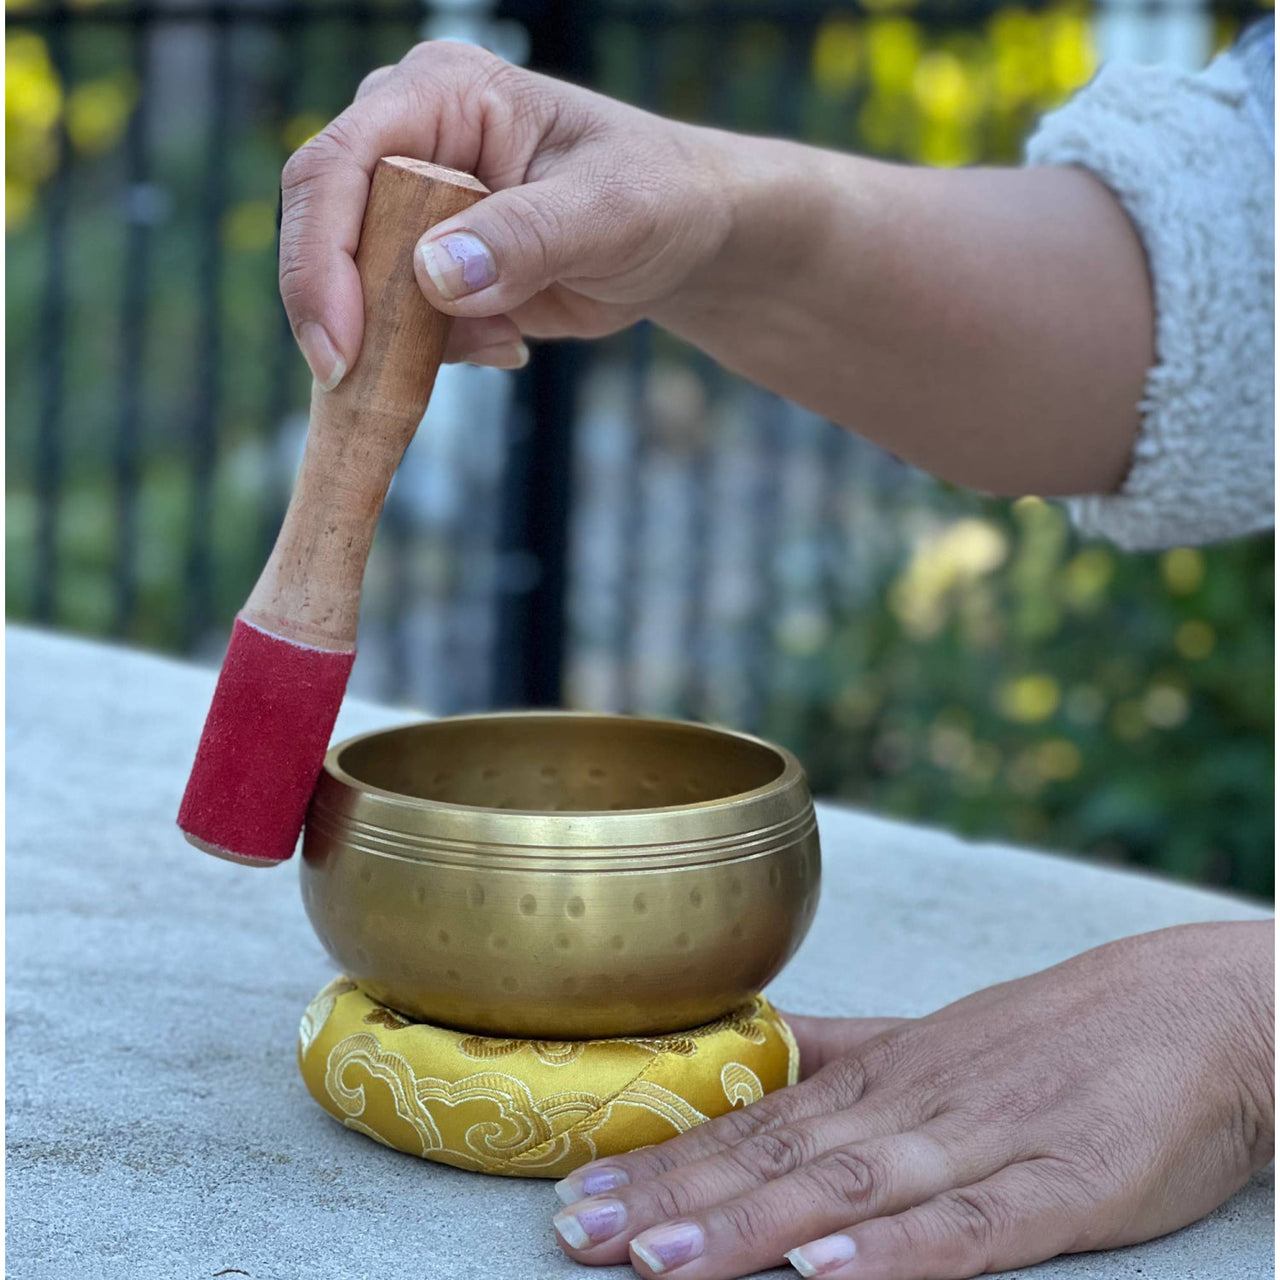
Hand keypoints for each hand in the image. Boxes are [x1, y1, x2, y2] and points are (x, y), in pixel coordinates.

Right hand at [279, 41, 734, 378]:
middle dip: (357, 316)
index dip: (320, 260)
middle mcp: (409, 141)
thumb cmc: (655, 195)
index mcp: (442, 93)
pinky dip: (441, 351)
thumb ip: (525, 238)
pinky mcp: (426, 266)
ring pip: (356, 289)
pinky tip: (510, 339)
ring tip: (507, 335)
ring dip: (413, 340)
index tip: (340, 351)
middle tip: (397, 379)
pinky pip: (395, 323)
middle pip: (327, 232)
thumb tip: (433, 275)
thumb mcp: (608, 213)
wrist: (678, 236)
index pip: (338, 166)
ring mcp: (413, 206)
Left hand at [551, 921, 1272, 1278]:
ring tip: (658, 1258)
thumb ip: (843, 1053)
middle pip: (773, 1161)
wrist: (1193, 1009)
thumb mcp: (933, 1040)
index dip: (660, 1161)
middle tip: (575, 1232)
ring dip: (746, 1227)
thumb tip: (757, 1047)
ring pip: (844, 1193)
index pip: (748, 1126)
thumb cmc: (1055, 1035)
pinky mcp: (1057, 1190)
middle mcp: (907, 1108)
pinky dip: (894, 1254)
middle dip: (670, 1199)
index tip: (575, 1190)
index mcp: (878, 1078)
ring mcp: (977, 1146)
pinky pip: (965, 1232)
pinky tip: (826, 1272)